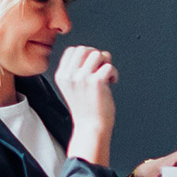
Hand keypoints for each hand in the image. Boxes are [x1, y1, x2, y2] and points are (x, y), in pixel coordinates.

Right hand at [54, 46, 118, 164]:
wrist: (91, 127)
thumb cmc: (86, 108)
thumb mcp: (72, 87)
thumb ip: (76, 70)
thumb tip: (92, 53)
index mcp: (62, 75)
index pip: (72, 50)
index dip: (86, 54)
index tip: (92, 65)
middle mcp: (70, 75)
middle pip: (85, 49)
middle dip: (97, 55)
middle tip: (101, 68)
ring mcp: (82, 78)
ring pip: (98, 54)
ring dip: (107, 63)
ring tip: (106, 75)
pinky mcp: (96, 82)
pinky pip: (109, 66)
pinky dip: (114, 73)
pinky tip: (112, 82)